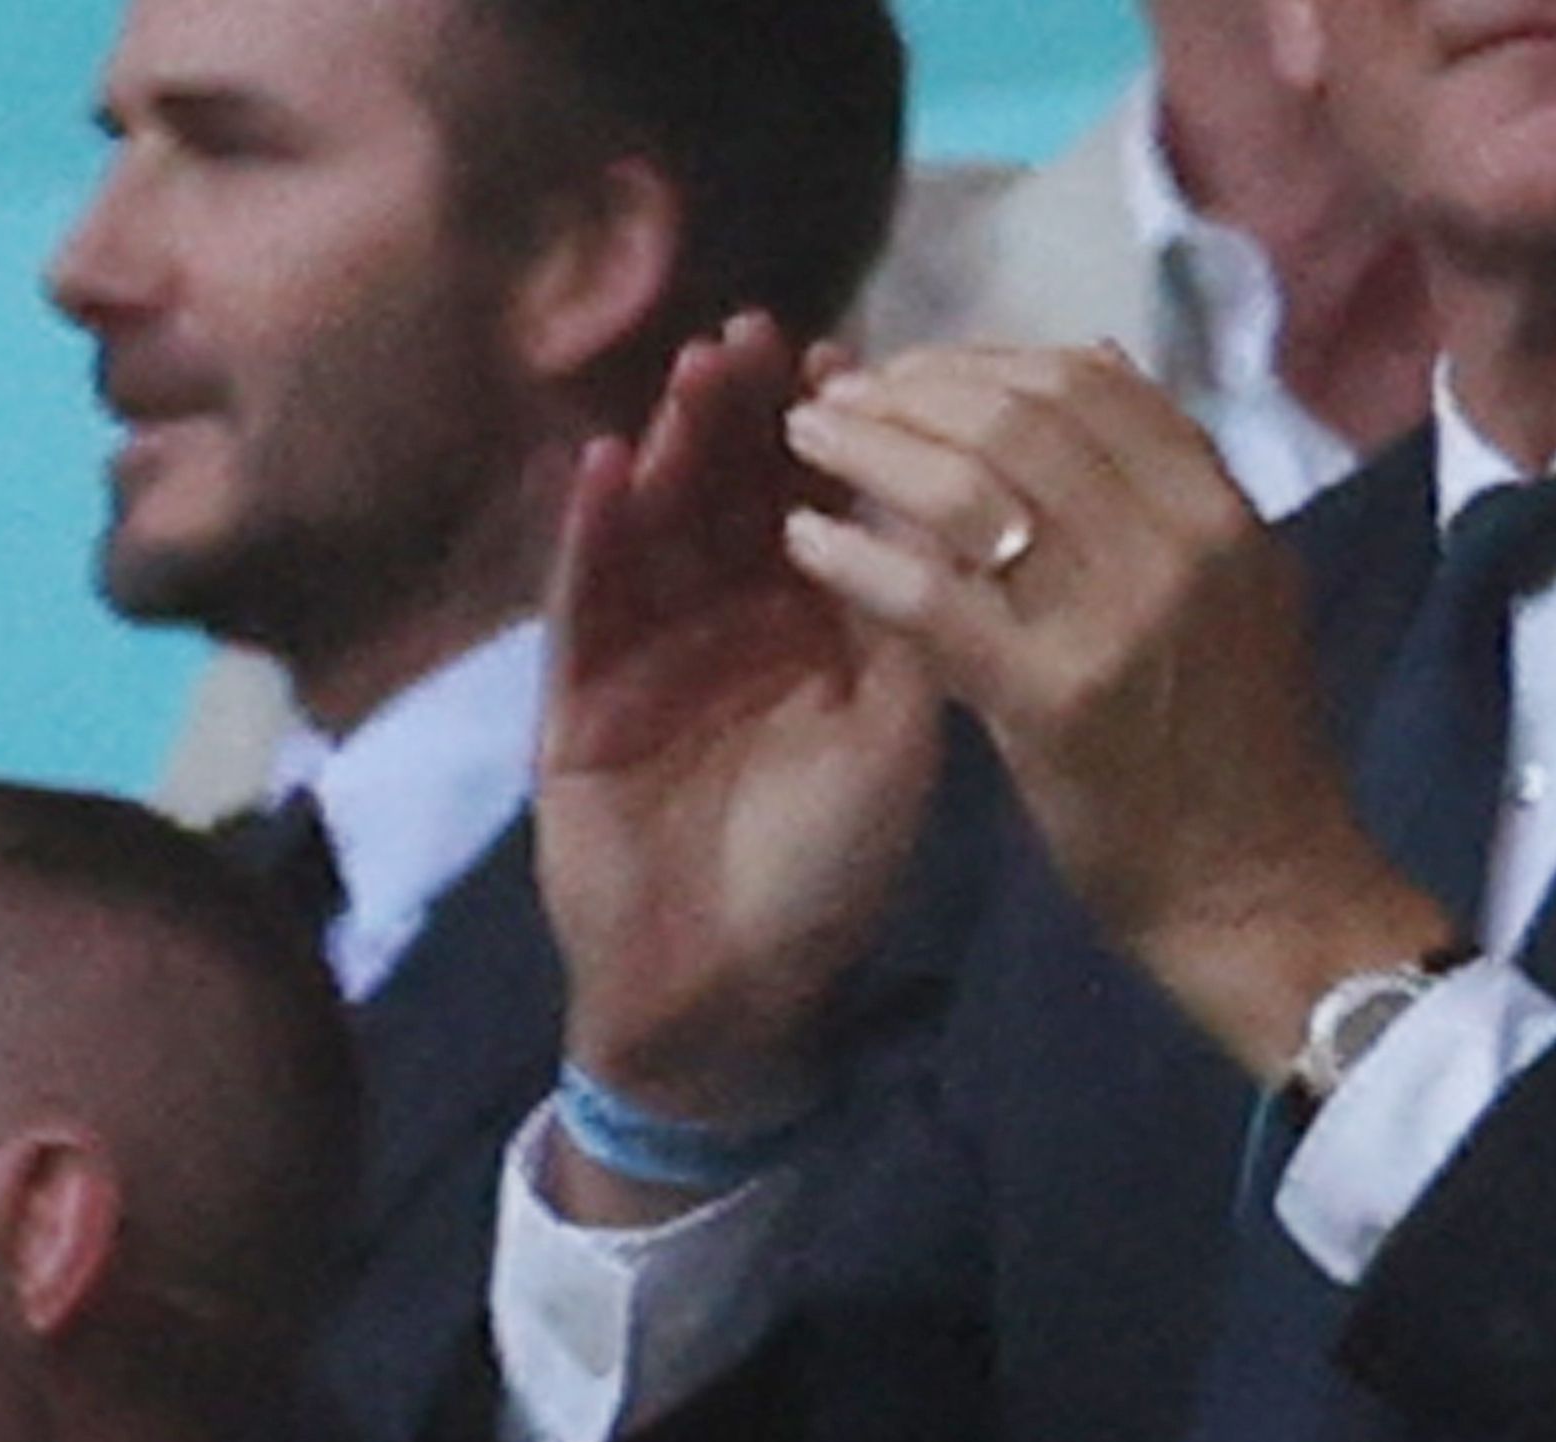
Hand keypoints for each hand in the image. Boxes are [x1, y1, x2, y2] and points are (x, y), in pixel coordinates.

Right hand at [538, 311, 943, 1131]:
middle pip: (740, 494)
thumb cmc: (826, 876)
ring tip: (701, 370)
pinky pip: (587, 597)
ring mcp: (651, 650)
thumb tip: (975, 513)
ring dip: (679, 445)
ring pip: (662, 523)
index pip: (830, 508)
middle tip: (770, 332)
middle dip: (755, 412)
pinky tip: (609, 464)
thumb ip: (924, 636)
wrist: (729, 994)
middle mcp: (734, 625)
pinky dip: (596, 532)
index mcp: (820, 632)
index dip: (842, 435)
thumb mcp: (901, 745)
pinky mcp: (580, 693)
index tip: (860, 356)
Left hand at [777, 341, 1447, 1075]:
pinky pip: (929, 595)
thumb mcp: (1237, 593)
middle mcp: (1180, 548)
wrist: (1265, 899)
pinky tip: (805, 541)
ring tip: (808, 441)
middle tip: (840, 396)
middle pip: (1022, 414)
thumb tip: (1101, 361)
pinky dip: (854, 554)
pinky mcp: (1053, 698)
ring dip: (869, 445)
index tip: (917, 373)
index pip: (1091, 385)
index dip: (984, 359)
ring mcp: (1118, 620)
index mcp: (1223, 516)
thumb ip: (1168, 484)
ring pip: (969, 483)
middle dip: (913, 389)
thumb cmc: (1241, 755)